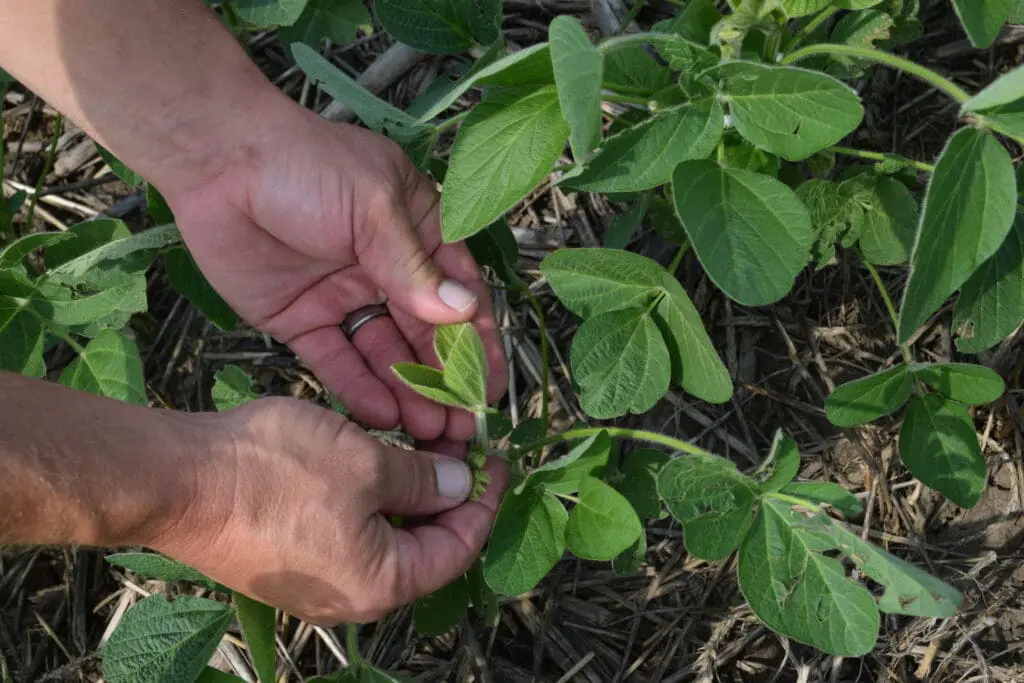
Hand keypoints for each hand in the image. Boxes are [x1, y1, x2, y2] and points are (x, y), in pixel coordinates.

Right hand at [153, 398, 508, 624]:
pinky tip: (373, 457)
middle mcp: (351, 594)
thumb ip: (422, 478)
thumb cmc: (274, 473)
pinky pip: (348, 530)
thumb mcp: (366, 463)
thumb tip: (458, 483)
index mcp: (381, 583)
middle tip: (458, 441)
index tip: (494, 457)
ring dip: (408, 489)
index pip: (458, 547)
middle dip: (446, 491)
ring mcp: (315, 580)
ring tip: (419, 441)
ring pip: (384, 534)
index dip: (483, 499)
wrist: (176, 481)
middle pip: (423, 545)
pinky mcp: (287, 558)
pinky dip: (371, 495)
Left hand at [166, 98, 506, 440]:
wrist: (216, 161)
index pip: (458, 293)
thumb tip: (463, 312)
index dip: (477, 341)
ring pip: (384, 354)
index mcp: (416, 231)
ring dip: (408, 391)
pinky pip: (337, 361)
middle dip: (445, 379)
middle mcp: (385, 269)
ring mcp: (344, 297)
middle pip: (424, 334)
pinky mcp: (302, 321)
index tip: (489, 386)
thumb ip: (414, 267)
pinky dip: (358, 388)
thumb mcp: (372, 207)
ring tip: (427, 430)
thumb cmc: (306, 165)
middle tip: (461, 426)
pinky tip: (382, 415)